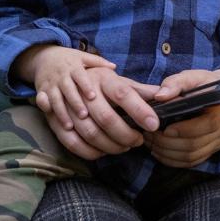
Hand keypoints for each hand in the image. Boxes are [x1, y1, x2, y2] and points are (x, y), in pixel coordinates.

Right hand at [16, 44, 115, 120]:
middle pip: (68, 90)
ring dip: (62, 112)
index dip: (86, 86)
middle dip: (75, 103)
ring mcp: (51, 84)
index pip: (80, 76)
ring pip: (55, 99)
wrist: (44, 56)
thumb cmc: (69, 59)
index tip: (93, 97)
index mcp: (73, 67)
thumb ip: (97, 62)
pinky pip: (43, 102)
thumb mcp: (82, 56)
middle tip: (84, 115)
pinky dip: (47, 111)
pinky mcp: (42, 91)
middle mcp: (61, 76)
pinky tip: (53, 121)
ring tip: (70, 126)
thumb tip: (114, 67)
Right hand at [40, 66, 179, 159]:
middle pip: (106, 117)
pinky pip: (71, 141)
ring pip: (89, 132)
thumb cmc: (96, 80)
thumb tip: (165, 95)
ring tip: (124, 147)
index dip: (139, 110)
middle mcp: (84, 89)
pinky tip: (102, 152)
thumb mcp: (118, 81)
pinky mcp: (54, 118)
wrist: (56, 68)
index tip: (154, 125)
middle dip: (125, 134)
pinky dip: (89, 151)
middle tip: (138, 141)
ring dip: (109, 145)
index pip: (123, 93)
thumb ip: (140, 90)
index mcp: (103, 78)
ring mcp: (66, 104)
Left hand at [142, 69, 219, 167]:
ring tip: (151, 144)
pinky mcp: (212, 150)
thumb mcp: (192, 77)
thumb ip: (175, 83)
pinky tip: (160, 152)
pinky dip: (174, 160)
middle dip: (168, 143)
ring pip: (191, 156)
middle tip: (149, 136)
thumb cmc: (205, 84)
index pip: (205, 126)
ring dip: (168, 153)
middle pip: (194, 145)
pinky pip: (192, 162)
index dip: (182, 130)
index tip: (163, 128)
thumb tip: (159, 96)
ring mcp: (219, 142)